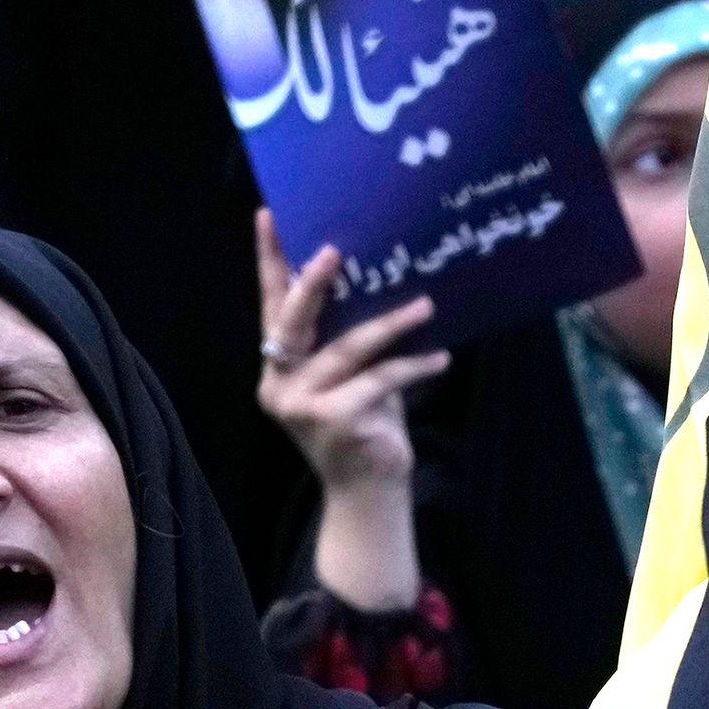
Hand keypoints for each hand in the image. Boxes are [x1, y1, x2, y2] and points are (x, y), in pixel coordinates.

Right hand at [255, 211, 443, 611]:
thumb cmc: (365, 428)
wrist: (368, 493)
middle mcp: (279, 382)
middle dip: (314, 281)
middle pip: (293, 319)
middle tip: (336, 249)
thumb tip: (377, 279)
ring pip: (348, 348)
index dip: (270, 260)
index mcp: (277, 365)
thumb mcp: (352, 376)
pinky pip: (379, 380)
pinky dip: (413, 368)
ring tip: (425, 304)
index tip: (269, 214)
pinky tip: (439, 357)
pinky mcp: (332, 420)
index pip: (272, 304)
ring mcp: (300, 403)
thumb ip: (346, 339)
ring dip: (392, 324)